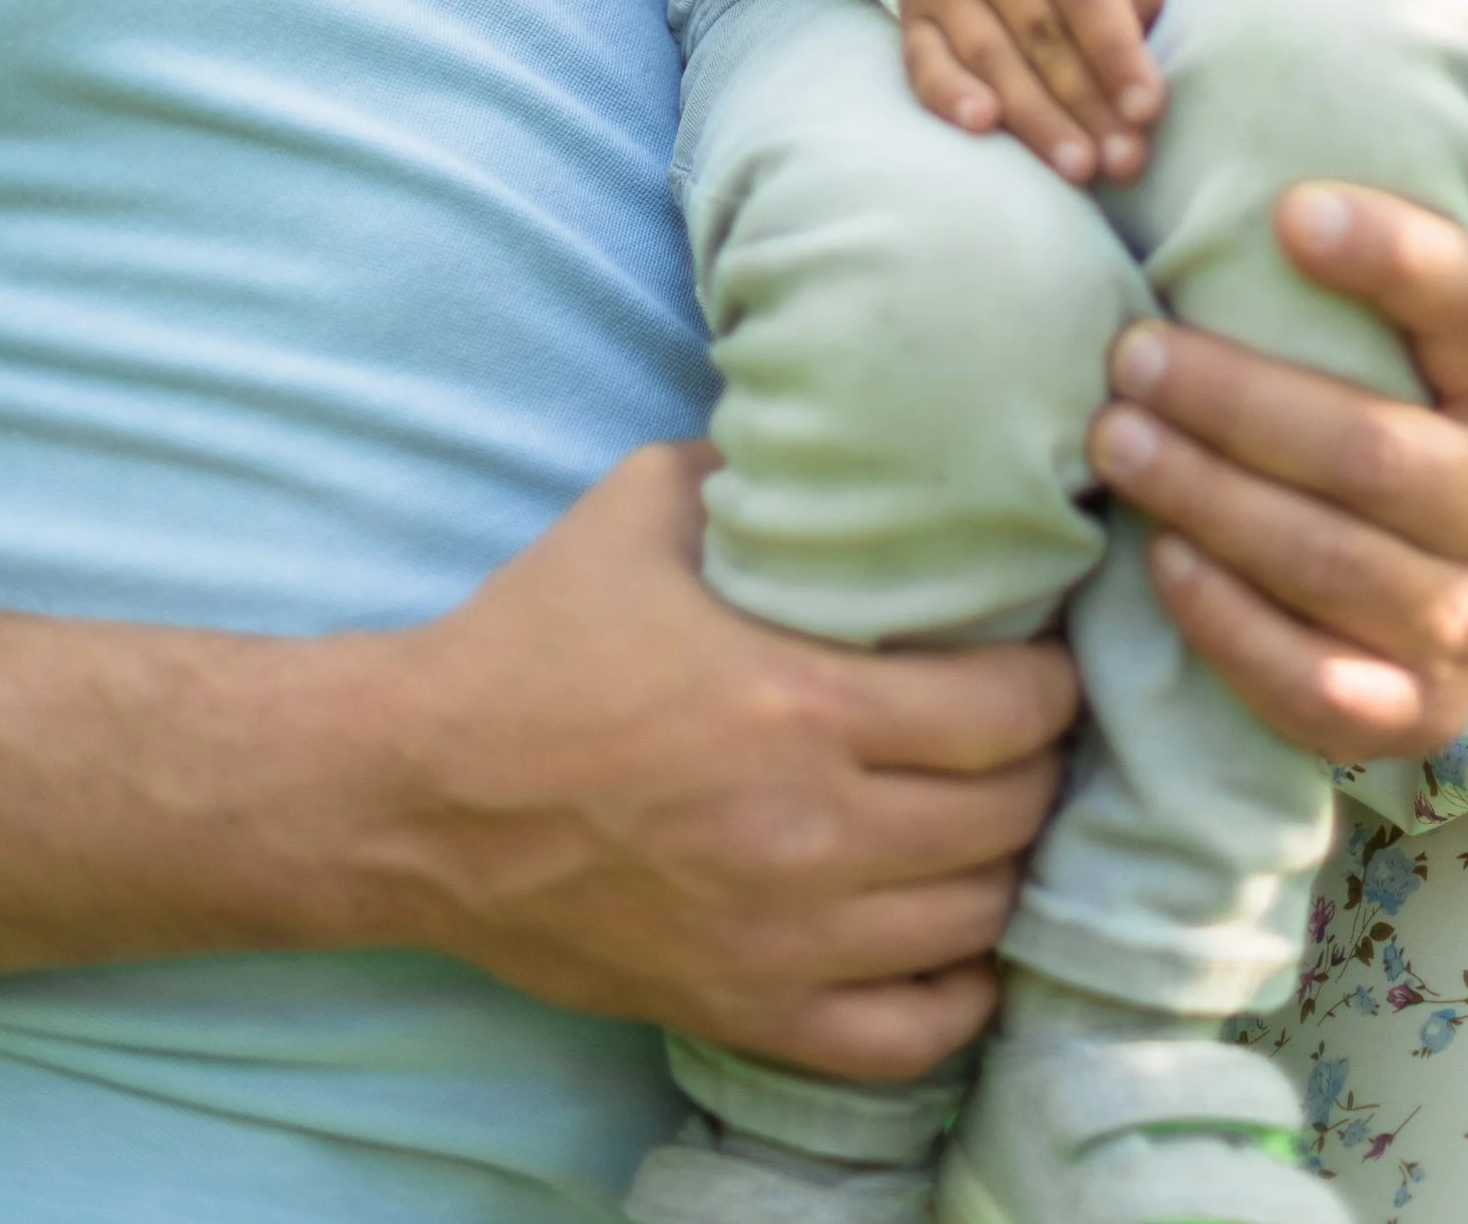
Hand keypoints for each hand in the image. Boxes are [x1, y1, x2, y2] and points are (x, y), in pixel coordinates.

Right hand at [363, 445, 1075, 1077]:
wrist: (418, 794)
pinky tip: (952, 938)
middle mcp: (809, 831)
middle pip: (1006, 815)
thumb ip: (761, 466)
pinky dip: (954, 992)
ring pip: (972, 920)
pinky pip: (904, 1036)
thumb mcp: (648, 502)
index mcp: (800, 703)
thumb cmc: (535, 638)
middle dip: (1038, 765)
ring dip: (1002, 864)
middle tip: (1023, 730)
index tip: (1040, 656)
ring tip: (992, 815)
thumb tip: (850, 432)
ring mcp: (781, 938)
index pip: (1008, 711)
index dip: (1049, 681)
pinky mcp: (742, 1009)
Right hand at [898, 0, 1167, 182]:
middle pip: (1040, 35)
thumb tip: (1138, 40)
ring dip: (1035, 120)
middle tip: (1125, 161)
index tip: (1147, 109)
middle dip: (1086, 104)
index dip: (1116, 51)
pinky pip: (923, 62)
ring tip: (1078, 168)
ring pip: (989, 57)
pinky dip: (949, 96)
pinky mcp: (912, 13)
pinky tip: (982, 127)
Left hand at [1085, 25, 1467, 765]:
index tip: (1286, 207)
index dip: (1393, 254)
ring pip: (1334, 564)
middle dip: (1238, 399)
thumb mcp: (1431, 300)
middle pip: (1373, 452)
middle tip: (1127, 351)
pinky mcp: (1414, 714)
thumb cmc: (1392, 405)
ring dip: (1213, 500)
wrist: (1404, 609)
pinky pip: (1321, 684)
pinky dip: (1236, 630)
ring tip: (1111, 440)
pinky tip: (1159, 567)